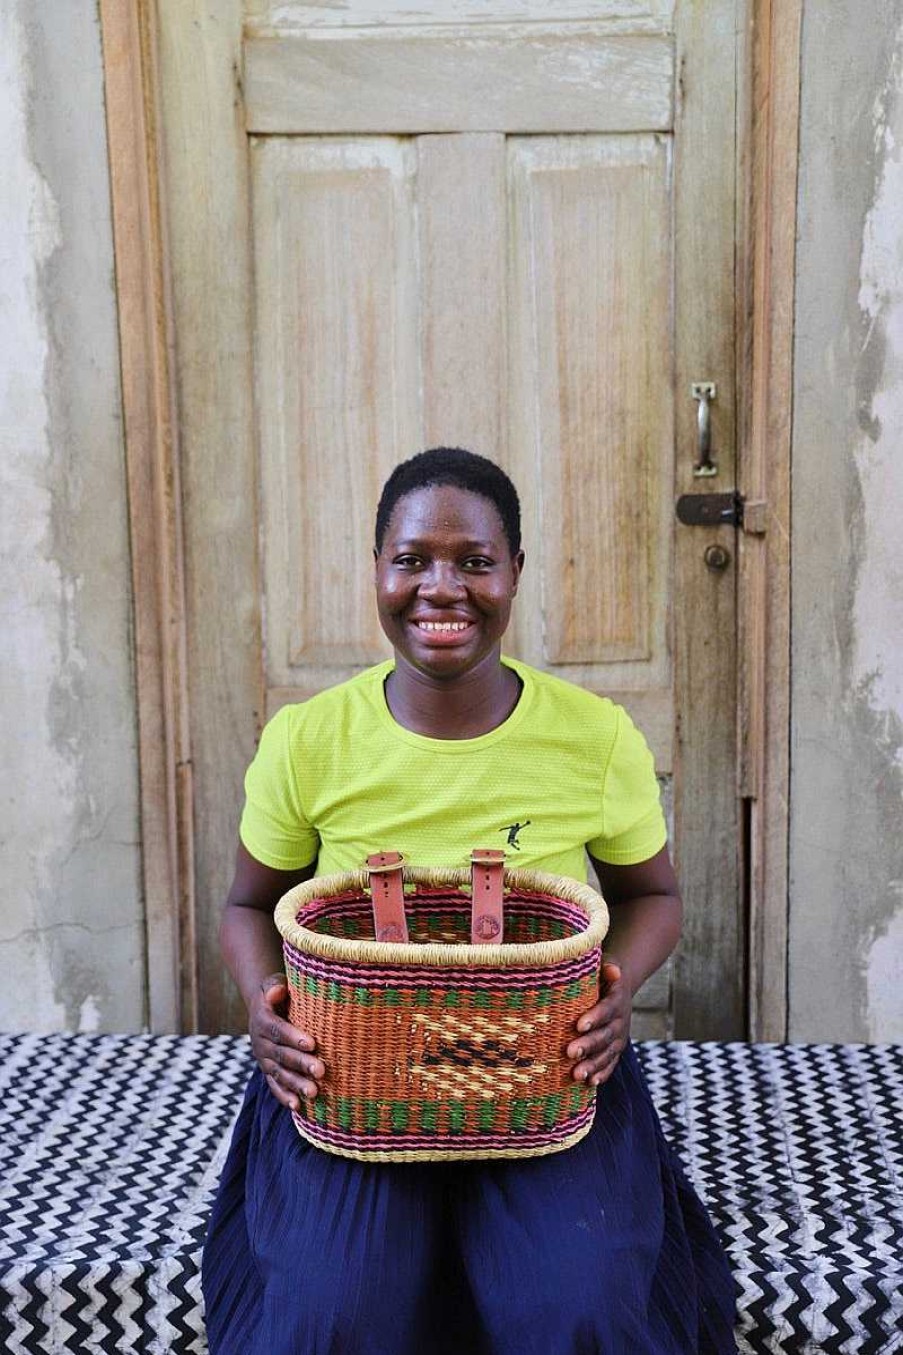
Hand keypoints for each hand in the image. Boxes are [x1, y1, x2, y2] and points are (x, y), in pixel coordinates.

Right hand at [250, 974, 324, 1108]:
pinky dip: (285, 1096)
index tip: (312, 1044)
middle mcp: (260, 1043)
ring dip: (296, 1084)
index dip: (293, 1037)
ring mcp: (264, 1060)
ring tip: (314, 1092)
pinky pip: (275, 1086)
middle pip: (281, 1055)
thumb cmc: (277, 993)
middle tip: (321, 1071)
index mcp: (262, 1020)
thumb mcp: (273, 983)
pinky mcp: (268, 1071)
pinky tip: (298, 1106)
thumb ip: (274, 986)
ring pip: (279, 1074)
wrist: (262, 1008)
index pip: (278, 1030)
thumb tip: (278, 991)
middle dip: (300, 1064)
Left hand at [567, 960, 631, 1088]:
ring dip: (592, 1065)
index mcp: (616, 1000)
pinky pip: (610, 1063)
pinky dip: (602, 1074)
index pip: (606, 1009)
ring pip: (607, 1053)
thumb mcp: (604, 966)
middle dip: (588, 1045)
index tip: (578, 1025)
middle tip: (570, 1052)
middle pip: (605, 1035)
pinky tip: (590, 1084)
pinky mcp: (616, 1049)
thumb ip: (606, 968)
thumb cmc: (602, 976)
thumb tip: (611, 969)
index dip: (595, 1018)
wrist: (620, 988)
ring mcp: (619, 1037)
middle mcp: (621, 1021)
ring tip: (577, 1074)